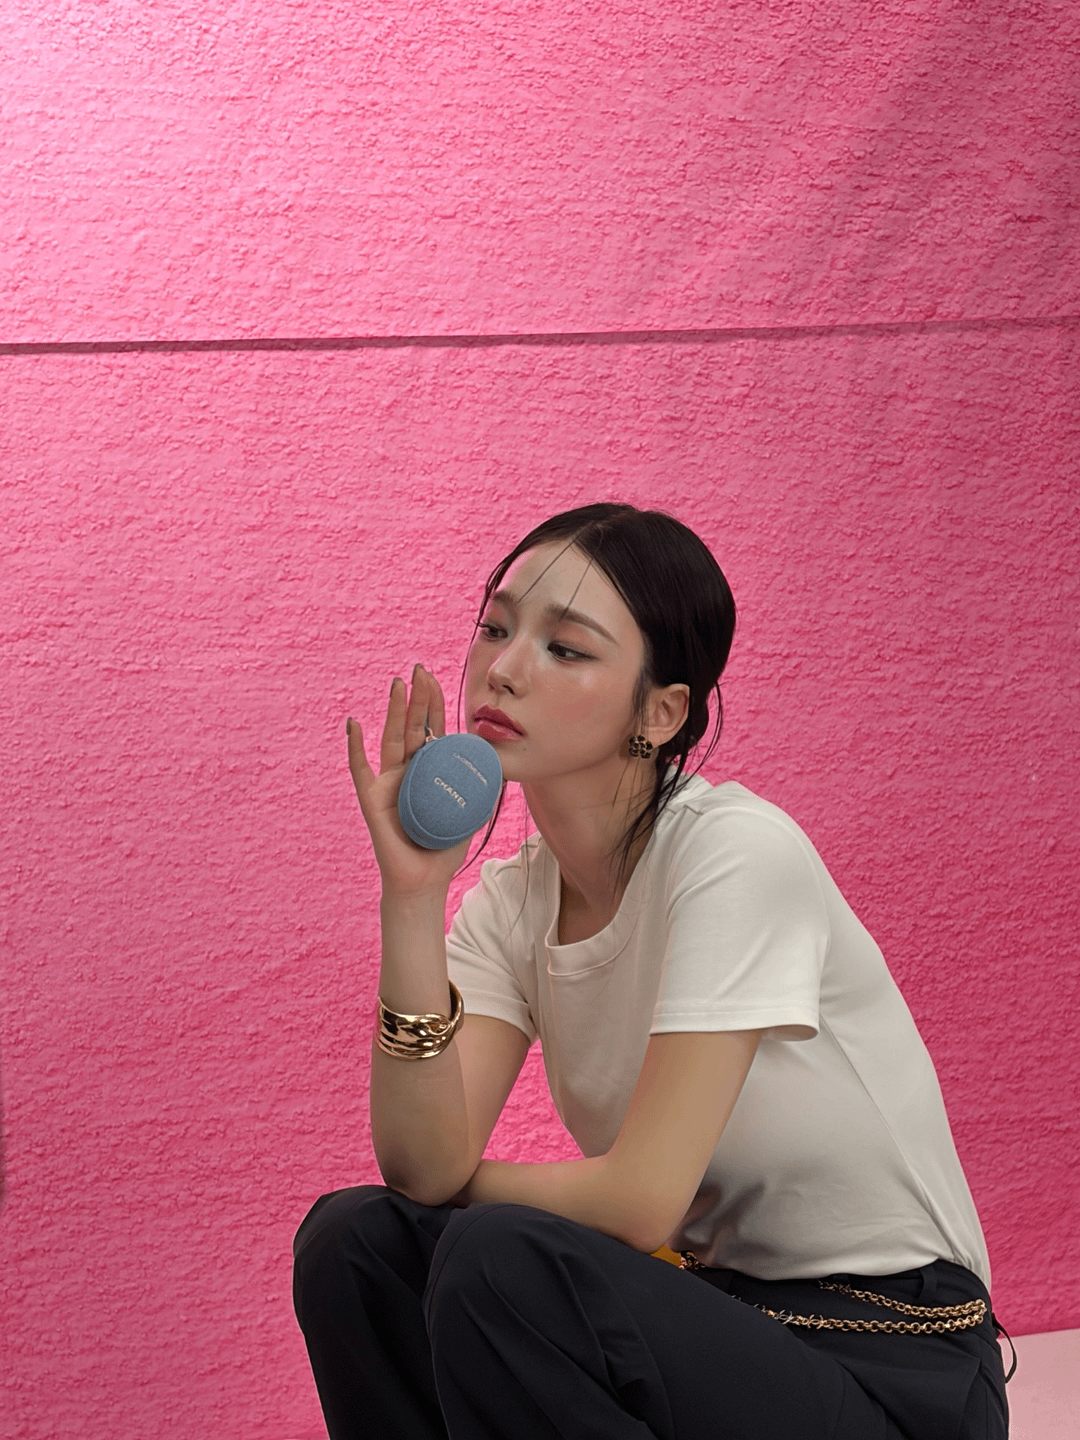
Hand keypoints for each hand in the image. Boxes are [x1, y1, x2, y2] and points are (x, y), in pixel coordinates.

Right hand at [346, 664, 472, 896]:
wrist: (424, 880)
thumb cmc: (445, 847)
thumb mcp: (471, 811)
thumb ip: (481, 786)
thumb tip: (501, 761)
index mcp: (429, 770)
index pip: (432, 729)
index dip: (433, 704)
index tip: (434, 677)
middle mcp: (407, 770)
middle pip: (412, 727)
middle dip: (417, 698)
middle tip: (418, 669)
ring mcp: (387, 782)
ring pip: (391, 739)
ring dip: (394, 712)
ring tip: (398, 685)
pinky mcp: (372, 798)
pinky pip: (361, 769)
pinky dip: (356, 747)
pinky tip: (354, 724)